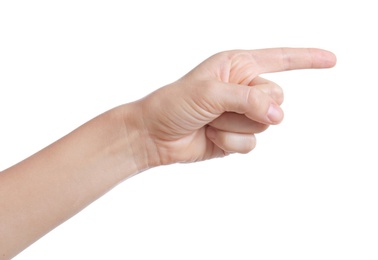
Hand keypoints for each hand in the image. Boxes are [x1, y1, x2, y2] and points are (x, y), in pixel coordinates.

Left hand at [128, 48, 335, 165]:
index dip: (307, 59)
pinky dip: (230, 142)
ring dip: (234, 126)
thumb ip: (248, 100)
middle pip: (277, 98)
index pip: (280, 59)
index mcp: (237, 66)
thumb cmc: (175, 104)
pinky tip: (211, 136)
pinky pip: (252, 143)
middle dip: (251, 107)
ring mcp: (241, 113)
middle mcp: (243, 88)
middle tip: (221, 108)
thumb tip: (278, 114)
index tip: (331, 60)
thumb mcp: (210, 93)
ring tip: (210, 121)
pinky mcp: (237, 136)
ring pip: (265, 124)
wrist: (156, 135)